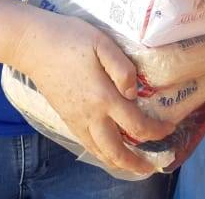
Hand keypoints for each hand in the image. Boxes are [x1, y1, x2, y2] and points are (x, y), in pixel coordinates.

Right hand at [11, 11, 170, 174]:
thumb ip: (123, 68)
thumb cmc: (71, 38)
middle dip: (137, 163)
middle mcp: (90, 115)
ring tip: (134, 167)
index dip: (156, 131)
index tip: (170, 127)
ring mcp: (76, 119)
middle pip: (116, 151)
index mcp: (103, 97)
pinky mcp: (66, 117)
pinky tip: (108, 151)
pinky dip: (101, 154)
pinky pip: (86, 145)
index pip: (136, 125)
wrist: (34, 45)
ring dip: (119, 163)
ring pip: (100, 152)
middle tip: (153, 165)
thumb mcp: (102, 43)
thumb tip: (135, 92)